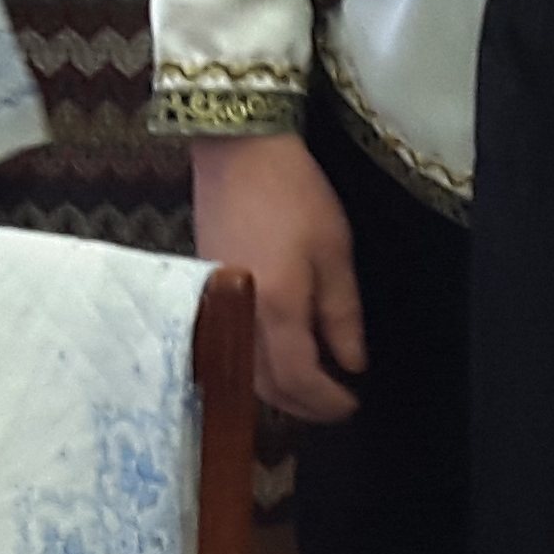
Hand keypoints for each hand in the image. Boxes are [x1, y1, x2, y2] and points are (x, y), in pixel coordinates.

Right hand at [191, 132, 365, 422]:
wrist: (237, 149)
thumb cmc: (294, 194)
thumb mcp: (335, 250)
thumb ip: (343, 314)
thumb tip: (351, 362)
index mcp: (275, 306)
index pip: (298, 378)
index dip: (326, 401)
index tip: (352, 403)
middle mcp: (237, 314)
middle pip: (264, 384)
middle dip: (302, 404)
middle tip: (334, 403)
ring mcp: (212, 303)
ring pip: (241, 369)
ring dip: (276, 389)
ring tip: (309, 386)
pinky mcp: (201, 289)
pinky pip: (226, 344)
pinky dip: (253, 363)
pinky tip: (276, 356)